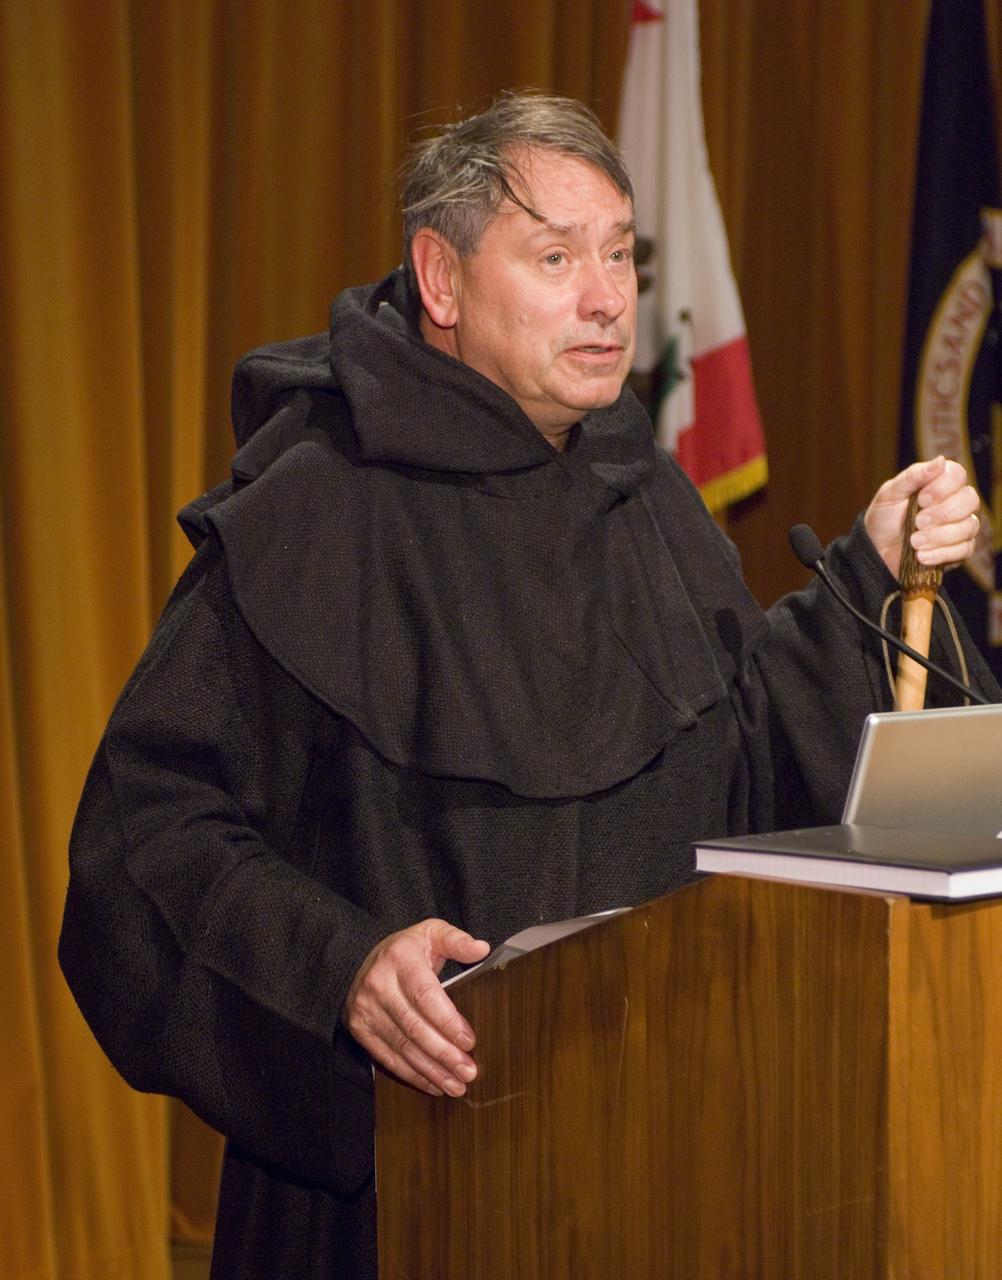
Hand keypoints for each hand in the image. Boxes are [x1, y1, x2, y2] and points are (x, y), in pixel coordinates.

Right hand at [342, 918, 489, 1096]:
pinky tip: (434, 1084)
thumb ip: (456, 940)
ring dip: (431, 1070)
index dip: (447, 1021)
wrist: (357, 961)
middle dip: (444, 1054)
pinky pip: (388, 1058)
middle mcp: (379, 985)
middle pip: (414, 1026)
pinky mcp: (361, 1030)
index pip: (424, 994)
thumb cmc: (405, 950)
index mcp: (400, 958)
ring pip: (402, 1047)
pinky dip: (413, 1075)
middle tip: (469, 1071)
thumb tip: (481, 948)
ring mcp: (367, 1010)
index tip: (469, 1041)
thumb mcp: (429, 933)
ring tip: (457, 1085)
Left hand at [863, 455, 980, 579]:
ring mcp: (961, 526)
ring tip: (914, 542)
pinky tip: (921, 556)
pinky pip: (964, 550)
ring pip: (968, 526)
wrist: (876, 550)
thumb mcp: (890, 494)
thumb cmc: (884, 518)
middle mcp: (955, 502)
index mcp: (939, 483)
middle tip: (917, 522)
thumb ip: (913, 476)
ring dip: (939, 536)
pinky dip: (941, 554)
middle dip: (942, 513)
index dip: (942, 487)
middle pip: (970, 500)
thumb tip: (939, 461)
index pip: (958, 475)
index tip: (921, 499)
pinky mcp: (960, 549)